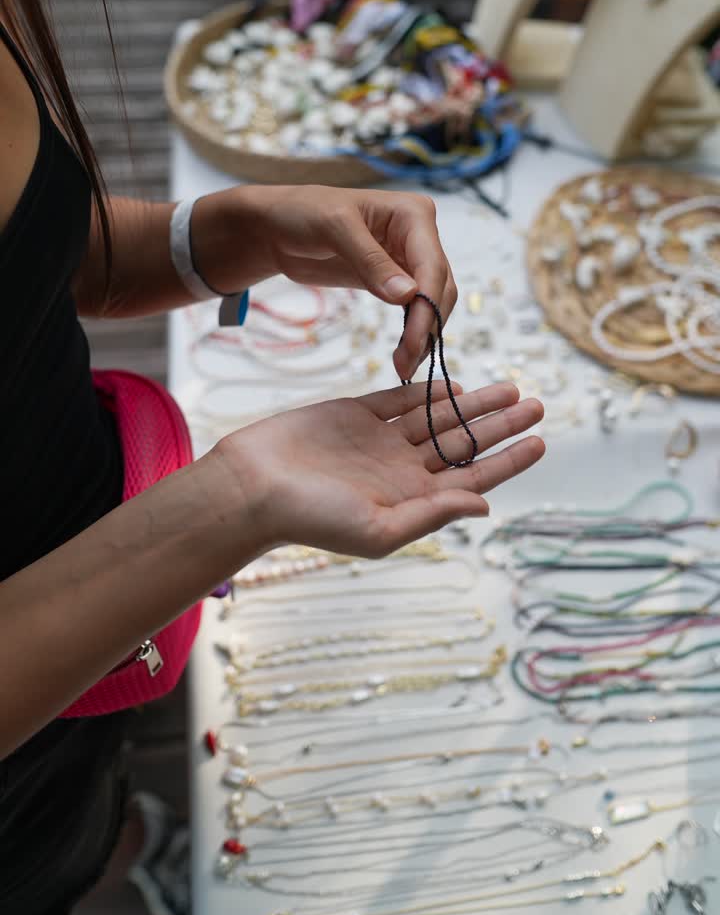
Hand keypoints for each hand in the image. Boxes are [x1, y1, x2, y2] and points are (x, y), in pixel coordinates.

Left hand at [194, 184, 456, 379]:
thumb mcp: (334, 228)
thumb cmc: (302, 213)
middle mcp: (418, 234)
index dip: (428, 305)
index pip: (432, 265)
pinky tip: (403, 354)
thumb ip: (370, 260)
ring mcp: (408, 258)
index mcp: (413, 213)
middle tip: (406, 363)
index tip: (415, 341)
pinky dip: (412, 331)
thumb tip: (408, 294)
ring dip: (422, 334)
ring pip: (432, 301)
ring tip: (403, 366)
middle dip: (427, 326)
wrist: (276, 227)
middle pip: (439, 287)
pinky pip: (414, 308)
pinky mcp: (394, 279)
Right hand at [217, 380, 543, 558]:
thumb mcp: (379, 529)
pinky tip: (455, 385)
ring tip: (510, 388)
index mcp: (411, 501)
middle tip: (537, 404)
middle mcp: (401, 470)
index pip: (473, 478)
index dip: (509, 461)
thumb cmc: (310, 518)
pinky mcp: (355, 414)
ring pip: (438, 417)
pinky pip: (401, 399)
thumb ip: (433, 515)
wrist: (252, 486)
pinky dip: (429, 391)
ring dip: (474, 403)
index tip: (540, 442)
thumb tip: (485, 504)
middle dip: (501, 424)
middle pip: (463, 443)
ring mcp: (379, 441)